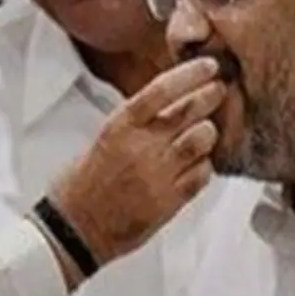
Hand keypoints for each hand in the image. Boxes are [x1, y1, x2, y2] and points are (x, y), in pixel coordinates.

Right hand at [50, 57, 223, 268]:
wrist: (75, 229)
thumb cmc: (82, 185)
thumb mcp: (101, 141)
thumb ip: (134, 124)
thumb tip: (166, 104)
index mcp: (119, 127)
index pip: (161, 90)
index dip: (190, 74)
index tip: (208, 66)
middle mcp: (141, 147)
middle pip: (190, 110)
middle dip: (210, 96)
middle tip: (219, 90)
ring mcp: (159, 175)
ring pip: (203, 139)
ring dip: (208, 133)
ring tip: (203, 133)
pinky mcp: (170, 201)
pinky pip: (203, 174)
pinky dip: (204, 166)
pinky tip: (196, 165)